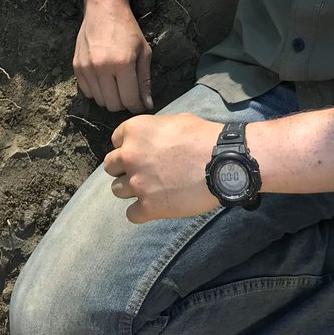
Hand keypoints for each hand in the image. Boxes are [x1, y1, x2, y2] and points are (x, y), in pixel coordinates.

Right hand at [73, 1, 152, 112]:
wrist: (103, 9)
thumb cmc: (127, 28)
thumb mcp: (143, 51)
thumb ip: (145, 80)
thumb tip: (147, 105)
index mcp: (122, 64)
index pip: (129, 100)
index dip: (137, 105)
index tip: (140, 103)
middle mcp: (102, 68)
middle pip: (113, 104)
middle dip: (124, 103)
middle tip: (128, 92)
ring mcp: (87, 68)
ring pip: (99, 101)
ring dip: (110, 98)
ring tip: (116, 84)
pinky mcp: (76, 67)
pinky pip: (87, 92)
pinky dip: (97, 91)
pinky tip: (103, 79)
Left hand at [103, 112, 220, 222]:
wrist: (222, 162)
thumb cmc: (203, 137)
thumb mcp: (175, 120)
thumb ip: (155, 130)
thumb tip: (152, 138)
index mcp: (135, 130)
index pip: (115, 141)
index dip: (128, 147)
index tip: (140, 153)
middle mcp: (130, 155)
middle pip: (110, 166)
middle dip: (124, 169)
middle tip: (142, 172)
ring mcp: (137, 182)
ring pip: (117, 190)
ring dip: (131, 190)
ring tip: (150, 190)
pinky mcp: (148, 207)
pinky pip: (131, 214)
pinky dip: (141, 212)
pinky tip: (154, 207)